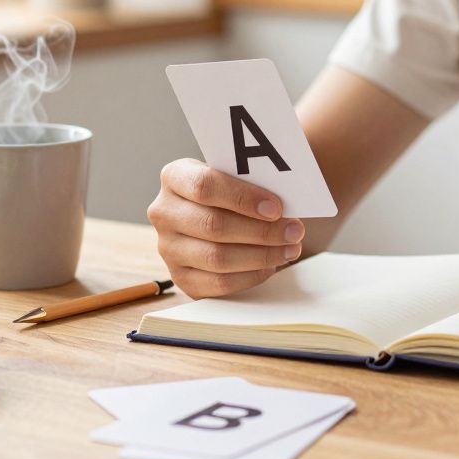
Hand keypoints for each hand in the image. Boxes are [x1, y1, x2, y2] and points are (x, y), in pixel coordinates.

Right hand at [147, 158, 303, 297]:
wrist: (211, 214)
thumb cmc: (229, 193)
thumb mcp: (234, 176)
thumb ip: (253, 181)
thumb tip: (289, 196)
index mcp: (175, 177)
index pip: (204, 186)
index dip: (243, 198)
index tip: (277, 208)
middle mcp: (164, 212)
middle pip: (213, 225)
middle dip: (261, 231)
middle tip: (294, 231)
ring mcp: (168, 248)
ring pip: (217, 257)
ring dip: (262, 255)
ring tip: (289, 248)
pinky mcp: (181, 277)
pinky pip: (219, 282)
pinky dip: (251, 275)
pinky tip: (270, 264)